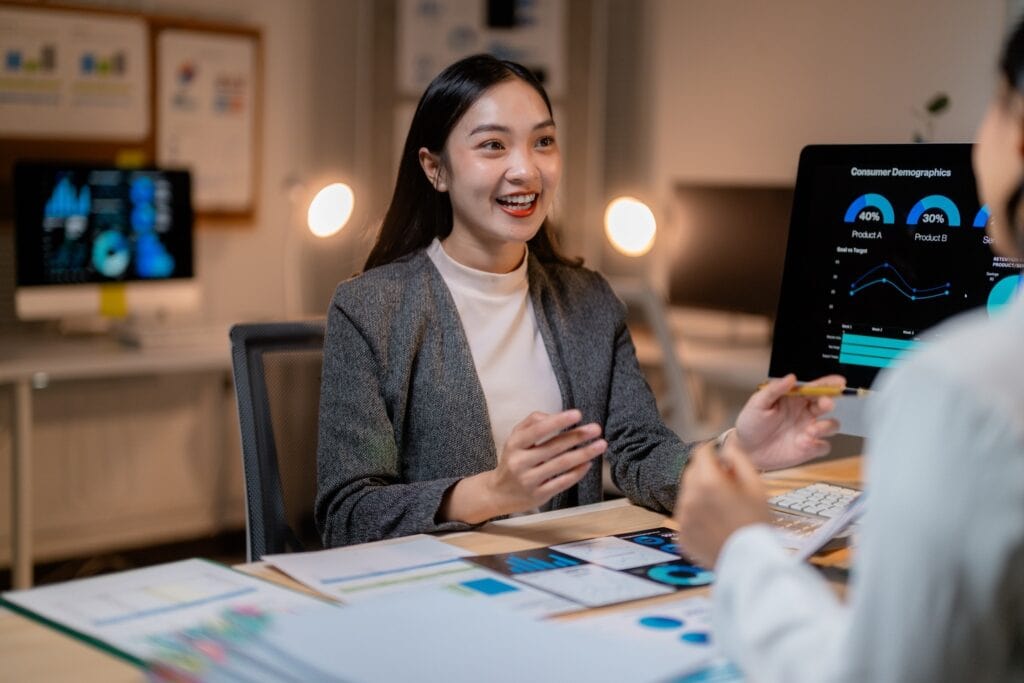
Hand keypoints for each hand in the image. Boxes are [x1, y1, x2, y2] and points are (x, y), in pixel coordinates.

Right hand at [485, 409, 606, 513]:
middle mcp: (520, 462)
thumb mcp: (515, 437)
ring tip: (601, 445)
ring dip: (584, 454)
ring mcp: (529, 480)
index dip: (558, 421)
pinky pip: (562, 482)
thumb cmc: (513, 459)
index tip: (577, 414)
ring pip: (561, 465)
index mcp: (514, 444)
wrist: (499, 493)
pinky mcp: (539, 495)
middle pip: (554, 447)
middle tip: (596, 429)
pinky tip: (588, 463)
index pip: (538, 430)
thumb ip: (532, 422)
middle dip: (577, 436)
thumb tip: (554, 416)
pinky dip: (577, 472)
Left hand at [674, 440, 770, 567]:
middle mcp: (690, 498)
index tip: (720, 456)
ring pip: (687, 494)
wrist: (751, 563)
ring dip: (700, 494)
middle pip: (691, 472)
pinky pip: (686, 516)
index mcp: (708, 482)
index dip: (711, 450)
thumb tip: (728, 445)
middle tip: (726, 483)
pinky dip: (697, 515)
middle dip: (706, 472)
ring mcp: (683, 518)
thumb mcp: (756, 486)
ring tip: (723, 508)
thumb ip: (739, 459)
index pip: (700, 453)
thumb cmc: (758, 523)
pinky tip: (716, 524)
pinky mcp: (682, 535)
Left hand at [734, 373, 842, 470]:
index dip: (828, 384)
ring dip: (825, 426)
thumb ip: (774, 389)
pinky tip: (803, 443)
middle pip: (826, 404)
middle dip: (828, 403)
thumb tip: (791, 377)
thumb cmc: (751, 424)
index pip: (814, 388)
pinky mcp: (808, 448)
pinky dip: (818, 445)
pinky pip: (824, 446)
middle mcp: (805, 413)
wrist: (746, 450)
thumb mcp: (757, 403)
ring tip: (810, 431)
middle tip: (825, 404)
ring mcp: (808, 431)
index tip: (838, 381)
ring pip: (831, 425)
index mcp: (794, 399)